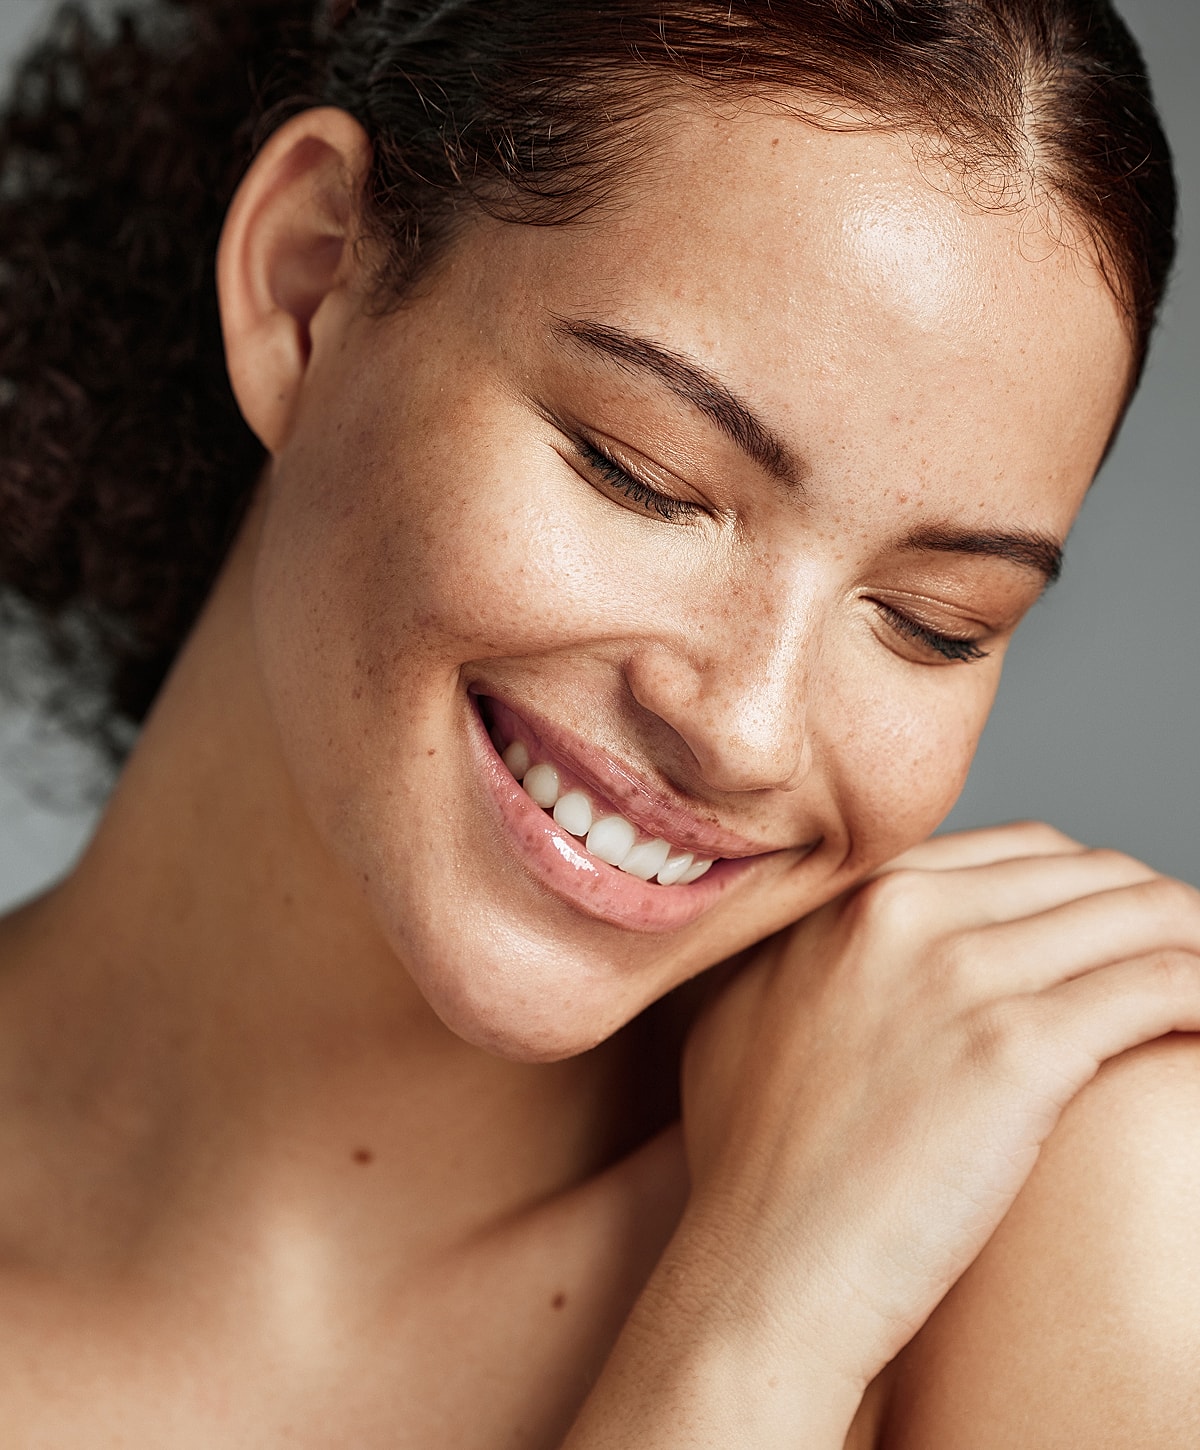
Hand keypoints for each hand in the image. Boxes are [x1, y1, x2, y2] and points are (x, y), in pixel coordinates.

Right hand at [679, 823, 1199, 1394]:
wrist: (755, 1271)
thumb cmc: (750, 1170)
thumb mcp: (754, 1015)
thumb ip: (820, 957)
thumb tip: (875, 952)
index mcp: (850, 898)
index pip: (1016, 852)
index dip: (1084, 894)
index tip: (1115, 944)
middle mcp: (901, 911)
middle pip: (1083, 871)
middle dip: (1149, 914)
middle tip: (1186, 969)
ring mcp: (958, 973)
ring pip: (1140, 913)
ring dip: (1198, 945)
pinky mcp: (1016, 1050)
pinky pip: (1165, 983)